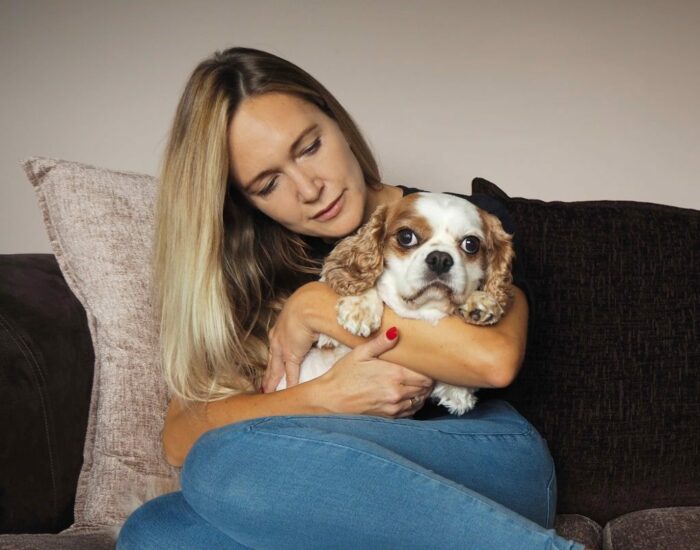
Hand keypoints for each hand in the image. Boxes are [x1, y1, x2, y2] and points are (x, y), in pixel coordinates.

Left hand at [262, 285, 318, 392]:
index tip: (273, 360)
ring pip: (276, 367)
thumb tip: (338, 316)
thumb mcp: (312, 306)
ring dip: (273, 380)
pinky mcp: (291, 354)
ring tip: (268, 390)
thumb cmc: (314, 299)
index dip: (275, 352)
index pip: (277, 340)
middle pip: (273, 357)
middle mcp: (279, 335)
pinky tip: (288, 392)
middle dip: (269, 371)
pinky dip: (290, 383)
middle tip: (264, 383)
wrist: (310, 303)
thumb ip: (321, 315)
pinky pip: (290, 373)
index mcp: (284, 323)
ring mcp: (283, 346)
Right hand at [318, 327, 434, 417]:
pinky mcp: (389, 418)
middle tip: (421, 374)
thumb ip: (380, 343)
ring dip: (420, 394)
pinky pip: (410, 412)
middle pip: (425, 389)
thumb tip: (396, 332)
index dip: (429, 371)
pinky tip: (405, 397)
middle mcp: (397, 393)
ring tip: (414, 385)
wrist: (329, 400)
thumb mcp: (360, 353)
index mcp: (394, 375)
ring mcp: (394, 408)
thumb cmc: (343, 375)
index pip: (426, 376)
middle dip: (426, 381)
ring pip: (420, 401)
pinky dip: (412, 405)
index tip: (426, 366)